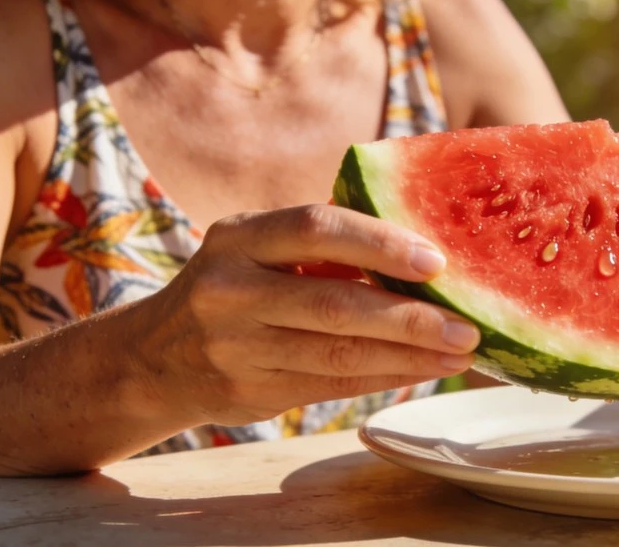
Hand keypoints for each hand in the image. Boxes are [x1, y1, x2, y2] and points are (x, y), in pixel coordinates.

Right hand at [135, 205, 478, 425]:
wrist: (152, 359)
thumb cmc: (232, 288)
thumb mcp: (254, 249)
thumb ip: (318, 246)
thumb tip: (423, 251)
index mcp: (239, 237)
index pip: (314, 227)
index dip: (378, 243)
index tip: (436, 260)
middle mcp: (229, 289)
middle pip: (331, 304)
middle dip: (408, 318)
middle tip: (466, 326)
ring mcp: (235, 346)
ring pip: (336, 354)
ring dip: (407, 357)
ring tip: (459, 352)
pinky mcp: (248, 391)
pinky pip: (330, 385)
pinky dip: (382, 378)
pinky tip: (421, 372)